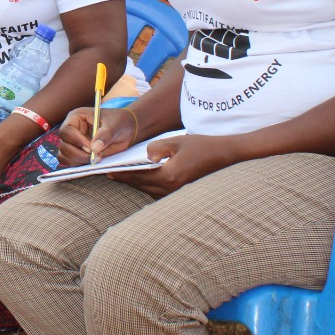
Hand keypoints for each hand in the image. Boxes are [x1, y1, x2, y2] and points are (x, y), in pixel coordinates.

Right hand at [56, 106, 138, 167]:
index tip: (89, 148)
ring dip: (78, 161)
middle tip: (93, 157)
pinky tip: (92, 161)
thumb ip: (105, 135)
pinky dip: (79, 165)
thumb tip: (94, 148)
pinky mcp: (77, 154)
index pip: (66, 130)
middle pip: (64, 145)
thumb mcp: (114, 125)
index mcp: (76, 118)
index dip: (76, 140)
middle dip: (78, 154)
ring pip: (64, 155)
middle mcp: (71, 131)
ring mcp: (73, 143)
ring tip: (95, 158)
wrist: (125, 130)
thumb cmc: (118, 122)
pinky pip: (70, 162)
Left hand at [111, 134, 231, 197]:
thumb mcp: (177, 141)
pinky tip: (143, 178)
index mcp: (169, 176)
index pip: (138, 176)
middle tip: (110, 174)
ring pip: (150, 190)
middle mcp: (171, 189)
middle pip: (142, 186)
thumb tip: (145, 155)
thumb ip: (157, 148)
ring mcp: (177, 193)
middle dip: (126, 179)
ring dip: (137, 183)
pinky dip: (148, 185)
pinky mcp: (181, 192)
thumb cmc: (203, 146)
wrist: (226, 157)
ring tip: (122, 176)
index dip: (122, 174)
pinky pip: (159, 191)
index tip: (108, 171)